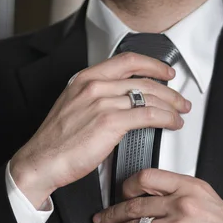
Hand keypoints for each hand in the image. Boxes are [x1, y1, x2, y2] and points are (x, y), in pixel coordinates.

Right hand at [10, 52, 191, 207]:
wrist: (41, 161)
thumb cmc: (55, 142)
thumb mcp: (73, 108)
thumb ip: (96, 99)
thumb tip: (123, 102)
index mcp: (85, 79)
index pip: (127, 61)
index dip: (152, 64)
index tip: (165, 72)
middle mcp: (94, 86)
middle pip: (143, 80)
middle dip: (169, 90)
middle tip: (180, 99)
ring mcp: (102, 102)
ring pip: (149, 97)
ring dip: (171, 105)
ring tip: (180, 113)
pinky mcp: (110, 122)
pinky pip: (148, 115)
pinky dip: (166, 118)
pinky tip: (171, 123)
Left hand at [93, 168, 222, 222]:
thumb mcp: (209, 202)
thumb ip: (181, 195)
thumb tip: (151, 197)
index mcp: (191, 187)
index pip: (148, 177)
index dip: (127, 186)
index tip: (120, 194)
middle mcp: (182, 204)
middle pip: (134, 204)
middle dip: (111, 213)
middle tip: (101, 218)